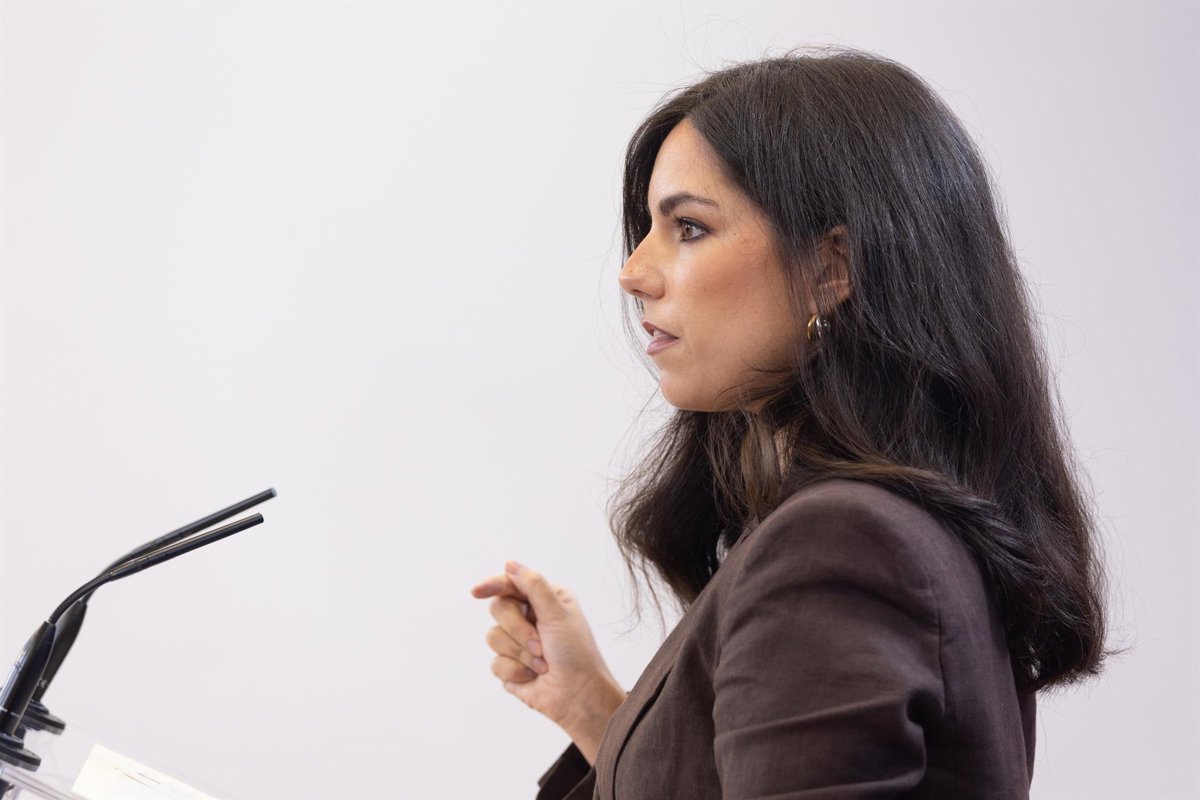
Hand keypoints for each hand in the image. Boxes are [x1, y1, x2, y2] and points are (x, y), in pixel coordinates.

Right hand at [470, 560, 626, 762]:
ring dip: (520, 654)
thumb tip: (510, 564)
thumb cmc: (576, 653)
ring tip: (542, 664)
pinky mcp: (509, 666)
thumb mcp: (558, 613)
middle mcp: (529, 618)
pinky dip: (516, 671)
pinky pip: (495, 662)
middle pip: (498, 609)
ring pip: (493, 636)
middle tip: (540, 645)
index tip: (476, 591)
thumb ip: (533, 585)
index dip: (492, 585)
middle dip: (518, 630)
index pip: (511, 584)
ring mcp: (517, 643)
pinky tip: (533, 678)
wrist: (578, 696)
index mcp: (545, 600)